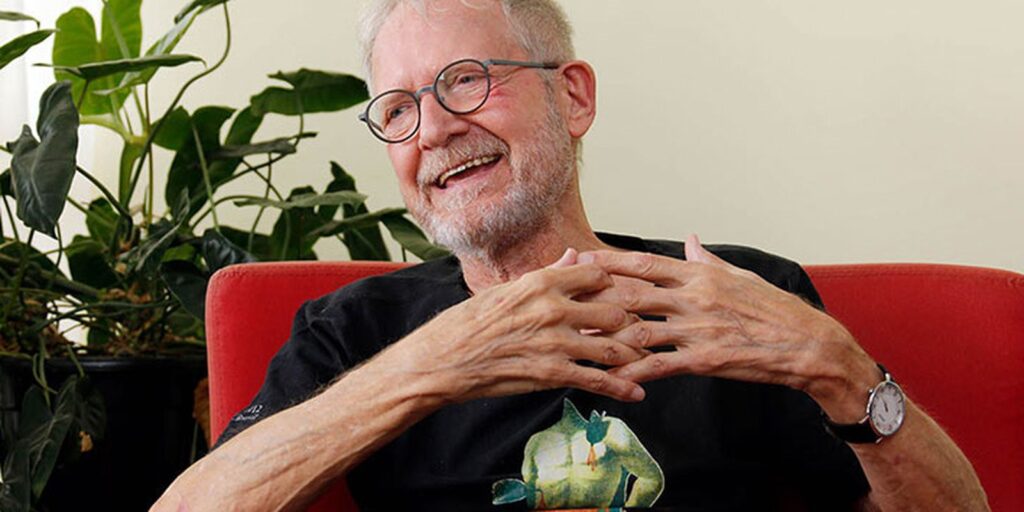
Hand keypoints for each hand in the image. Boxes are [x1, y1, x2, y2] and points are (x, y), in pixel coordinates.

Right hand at [385, 249, 648, 403]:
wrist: (440, 362)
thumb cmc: (466, 324)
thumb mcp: (505, 289)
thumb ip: (547, 275)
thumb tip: (574, 257)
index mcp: (540, 282)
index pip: (598, 273)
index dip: (615, 283)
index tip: (624, 293)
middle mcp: (552, 308)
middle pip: (614, 308)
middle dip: (631, 320)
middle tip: (642, 329)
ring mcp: (553, 342)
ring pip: (612, 345)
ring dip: (633, 355)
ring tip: (647, 361)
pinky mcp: (551, 374)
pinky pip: (597, 380)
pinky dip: (621, 388)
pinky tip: (636, 393)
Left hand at [578, 235, 878, 419]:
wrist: (809, 344)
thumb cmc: (775, 310)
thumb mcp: (741, 277)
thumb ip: (707, 261)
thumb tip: (689, 241)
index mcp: (699, 275)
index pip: (644, 264)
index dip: (608, 262)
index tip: (580, 259)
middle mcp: (693, 297)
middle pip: (632, 293)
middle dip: (595, 297)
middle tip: (563, 299)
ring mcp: (697, 328)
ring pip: (639, 328)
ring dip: (605, 335)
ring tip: (574, 340)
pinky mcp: (704, 359)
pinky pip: (661, 364)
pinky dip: (633, 370)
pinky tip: (611, 377)